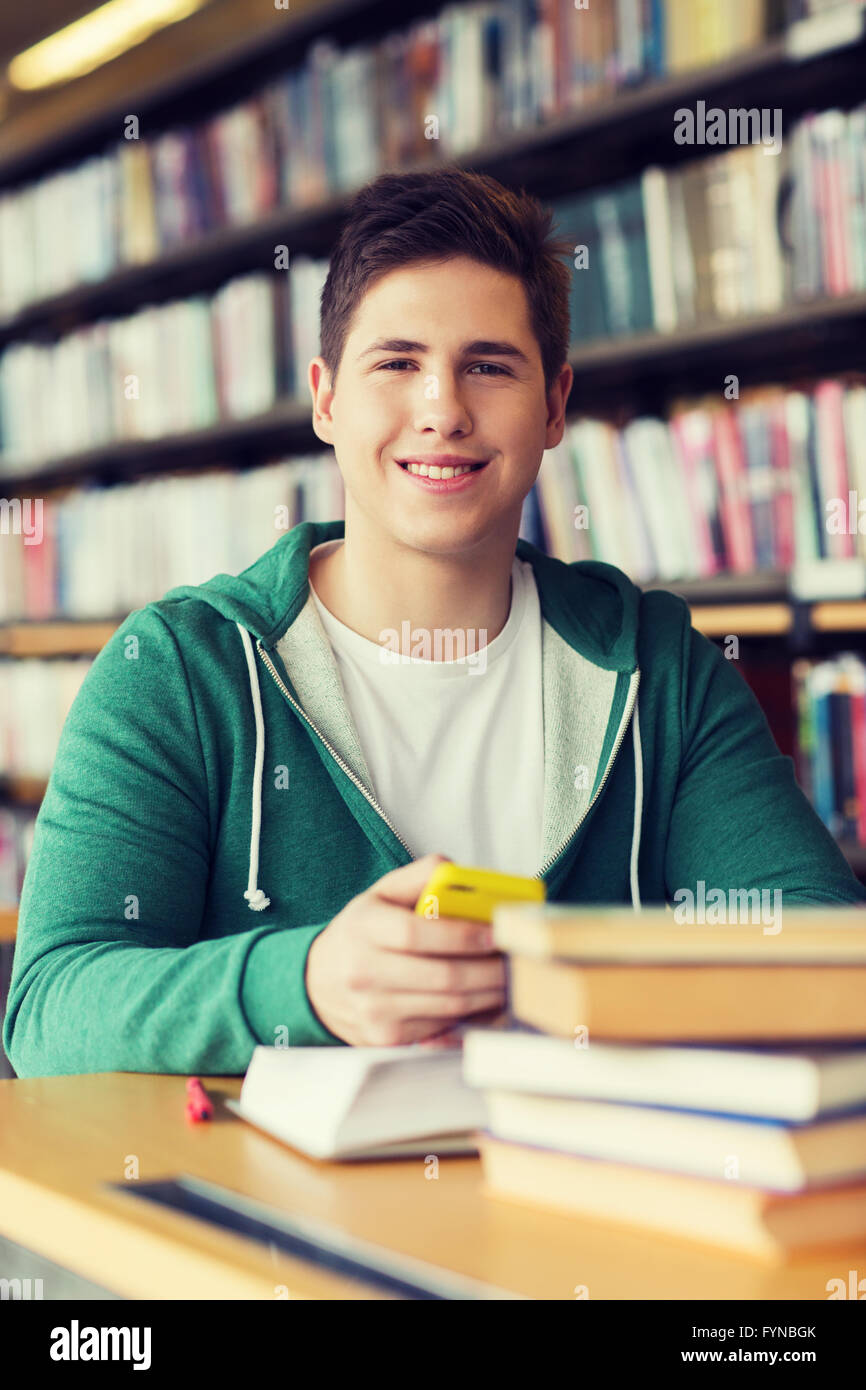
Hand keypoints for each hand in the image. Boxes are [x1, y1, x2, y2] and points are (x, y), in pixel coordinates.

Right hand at [305, 853, 506, 1045]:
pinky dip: (472, 1017)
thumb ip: (420, 877)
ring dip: (489, 995)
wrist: (318, 982)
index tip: (494, 933)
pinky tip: (488, 1002)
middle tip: (514, 960)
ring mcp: (374, 1010)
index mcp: (364, 928)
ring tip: (508, 979)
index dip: (462, 935)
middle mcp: (364, 972)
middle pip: (442, 977)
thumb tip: (460, 872)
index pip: (416, 933)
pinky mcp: (387, 1037)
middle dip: (489, 970)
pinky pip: (441, 1028)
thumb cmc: (360, 933)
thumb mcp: (380, 894)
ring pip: (448, 1007)